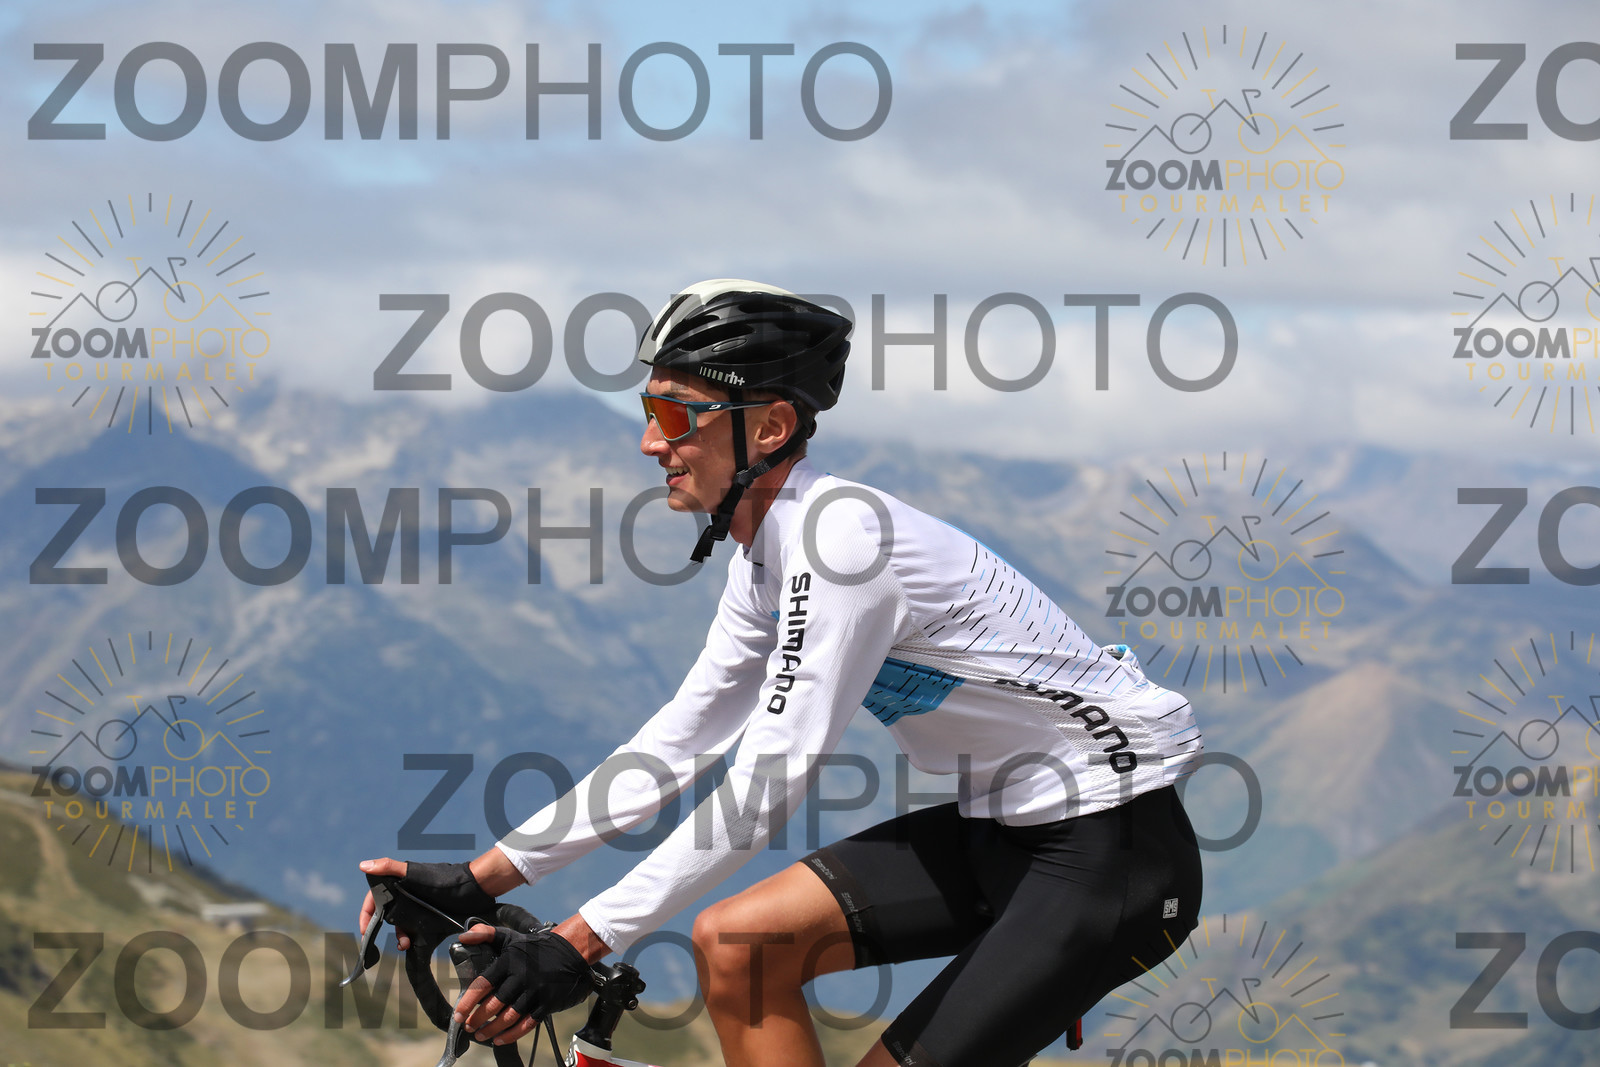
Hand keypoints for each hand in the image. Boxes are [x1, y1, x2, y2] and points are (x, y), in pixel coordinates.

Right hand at [357, 857, 499, 950]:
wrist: (473, 889)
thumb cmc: (442, 879)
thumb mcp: (414, 873)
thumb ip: (390, 868)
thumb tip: (363, 865)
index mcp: (398, 884)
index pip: (374, 899)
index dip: (367, 915)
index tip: (365, 931)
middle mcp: (406, 896)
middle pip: (387, 916)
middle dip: (384, 930)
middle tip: (392, 939)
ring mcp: (418, 908)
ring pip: (401, 926)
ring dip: (400, 936)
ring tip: (406, 944)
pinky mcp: (430, 918)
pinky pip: (416, 931)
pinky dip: (413, 940)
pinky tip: (414, 946)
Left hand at [454, 924, 594, 1045]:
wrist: (569, 950)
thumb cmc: (535, 947)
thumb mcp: (510, 936)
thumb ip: (485, 934)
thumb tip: (462, 938)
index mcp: (509, 962)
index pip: (483, 984)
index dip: (468, 1002)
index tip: (458, 1015)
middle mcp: (522, 977)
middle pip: (494, 1004)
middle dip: (478, 1019)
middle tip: (468, 1027)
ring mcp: (535, 991)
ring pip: (509, 1017)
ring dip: (492, 1030)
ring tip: (481, 1035)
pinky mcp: (547, 1003)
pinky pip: (527, 1024)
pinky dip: (512, 1035)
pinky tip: (500, 1040)